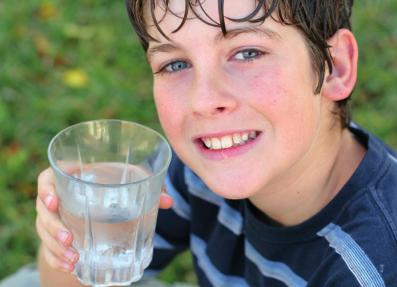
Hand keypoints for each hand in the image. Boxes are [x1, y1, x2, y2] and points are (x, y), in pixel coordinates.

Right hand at [35, 167, 172, 272]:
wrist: (101, 205)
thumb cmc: (113, 184)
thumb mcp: (128, 180)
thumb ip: (146, 185)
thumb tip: (168, 202)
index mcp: (70, 177)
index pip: (46, 179)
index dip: (45, 189)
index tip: (53, 201)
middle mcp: (58, 198)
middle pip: (42, 211)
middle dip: (53, 227)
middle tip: (69, 239)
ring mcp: (55, 219)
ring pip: (43, 233)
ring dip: (55, 248)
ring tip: (73, 259)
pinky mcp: (56, 237)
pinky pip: (48, 249)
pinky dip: (56, 259)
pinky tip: (69, 267)